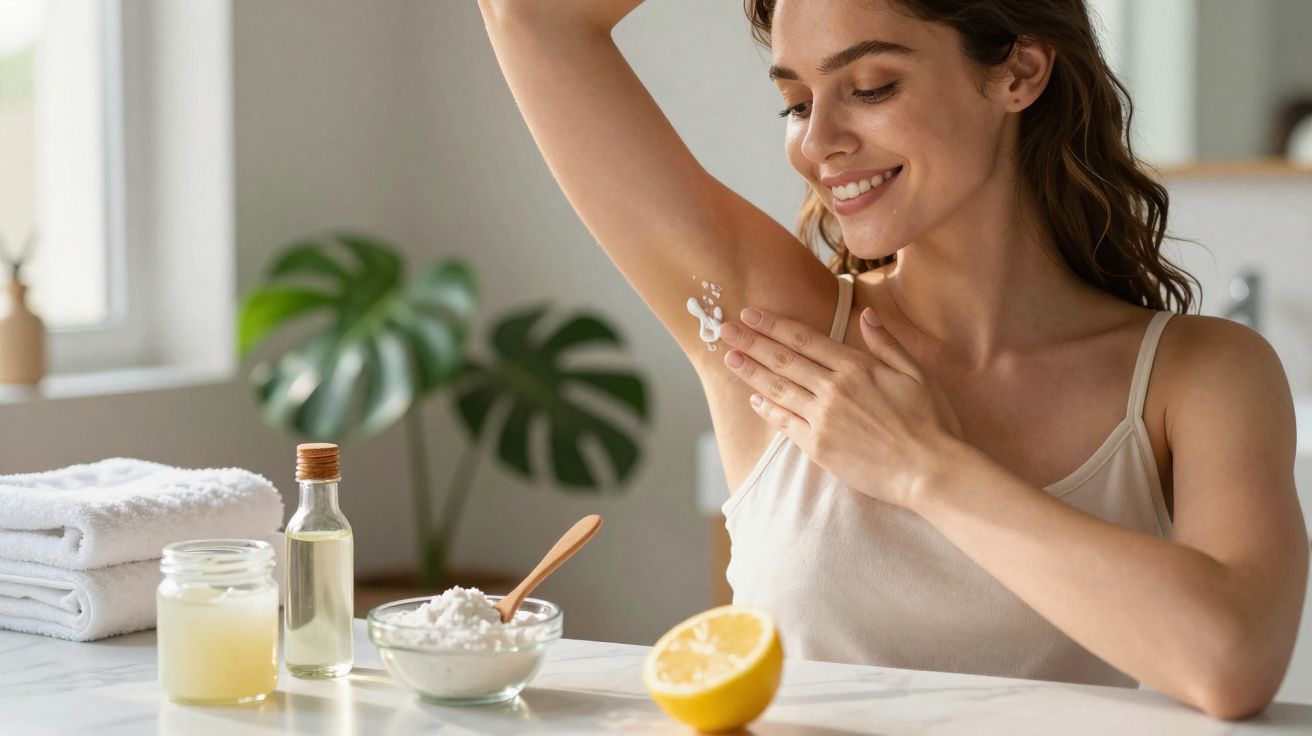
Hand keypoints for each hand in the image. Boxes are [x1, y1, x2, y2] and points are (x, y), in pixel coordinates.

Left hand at [719, 305, 962, 508]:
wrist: (930, 471)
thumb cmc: (932, 423)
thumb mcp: (917, 374)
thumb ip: (886, 344)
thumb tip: (866, 315)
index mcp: (857, 367)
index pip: (805, 339)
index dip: (774, 325)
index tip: (750, 314)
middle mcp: (834, 389)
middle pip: (783, 360)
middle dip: (751, 341)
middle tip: (724, 328)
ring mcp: (823, 419)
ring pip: (778, 389)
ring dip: (750, 372)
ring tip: (729, 358)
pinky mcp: (819, 447)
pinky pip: (785, 424)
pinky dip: (768, 409)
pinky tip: (754, 399)